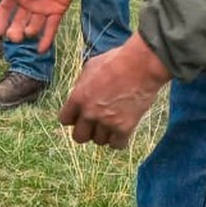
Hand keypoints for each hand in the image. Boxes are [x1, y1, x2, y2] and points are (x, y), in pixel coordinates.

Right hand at [0, 0, 108, 51]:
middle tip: (14, 37)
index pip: (5, 9)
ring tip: (28, 34)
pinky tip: (41, 50)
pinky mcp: (57, 11)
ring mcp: (43, 8)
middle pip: (19, 20)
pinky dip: (46, 39)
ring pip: (33, 25)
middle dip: (16, 30)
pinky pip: (50, 27)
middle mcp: (29, 2)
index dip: (1, 20)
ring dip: (30, 32)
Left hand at [60, 34, 169, 148]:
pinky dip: (119, 140)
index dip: (73, 118)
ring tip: (112, 123)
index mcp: (78, 97)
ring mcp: (107, 122)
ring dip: (104, 134)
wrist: (141, 65)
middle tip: (95, 124)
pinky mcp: (125, 127)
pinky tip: (122, 131)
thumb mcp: (90, 68)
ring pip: (99, 141)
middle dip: (86, 131)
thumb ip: (81, 85)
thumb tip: (80, 94)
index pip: (64, 120)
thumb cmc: (117, 61)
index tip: (80, 116)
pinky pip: (117, 145)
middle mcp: (90, 113)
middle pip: (79, 137)